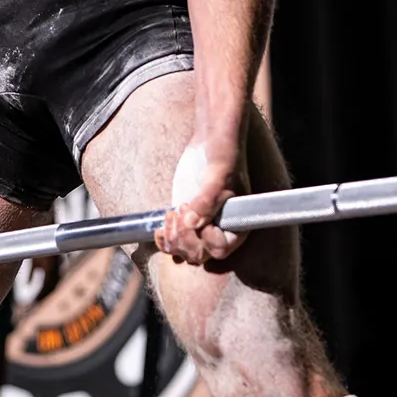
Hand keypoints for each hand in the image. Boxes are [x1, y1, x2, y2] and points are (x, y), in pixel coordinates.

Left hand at [156, 140, 243, 264]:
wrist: (212, 142)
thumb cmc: (223, 156)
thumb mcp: (218, 176)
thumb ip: (207, 200)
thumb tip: (192, 223)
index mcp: (236, 225)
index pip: (219, 249)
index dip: (205, 239)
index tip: (196, 216)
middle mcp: (219, 230)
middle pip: (199, 254)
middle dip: (184, 238)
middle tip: (178, 213)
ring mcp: (201, 227)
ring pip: (184, 251)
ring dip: (173, 239)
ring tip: (171, 215)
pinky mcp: (186, 220)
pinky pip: (174, 242)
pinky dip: (165, 240)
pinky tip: (160, 229)